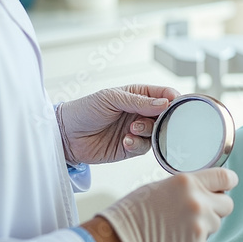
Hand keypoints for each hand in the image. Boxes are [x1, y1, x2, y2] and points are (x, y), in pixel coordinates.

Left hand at [57, 84, 179, 165]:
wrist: (66, 135)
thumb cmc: (85, 109)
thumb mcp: (111, 98)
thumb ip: (138, 101)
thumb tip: (165, 103)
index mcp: (138, 95)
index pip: (163, 94)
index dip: (173, 98)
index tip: (176, 103)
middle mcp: (140, 112)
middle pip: (165, 115)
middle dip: (163, 118)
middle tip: (155, 119)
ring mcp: (137, 130)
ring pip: (157, 132)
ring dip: (148, 131)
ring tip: (132, 129)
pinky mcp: (131, 147)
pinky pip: (144, 147)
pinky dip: (137, 144)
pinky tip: (126, 140)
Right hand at [96, 168, 238, 241]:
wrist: (118, 240)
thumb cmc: (133, 212)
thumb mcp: (161, 187)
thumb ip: (187, 188)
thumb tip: (205, 191)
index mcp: (188, 183)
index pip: (225, 177)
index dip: (228, 182)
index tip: (226, 185)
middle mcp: (198, 203)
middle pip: (227, 204)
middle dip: (216, 207)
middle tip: (197, 211)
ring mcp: (199, 228)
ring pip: (215, 225)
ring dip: (202, 226)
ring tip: (178, 228)